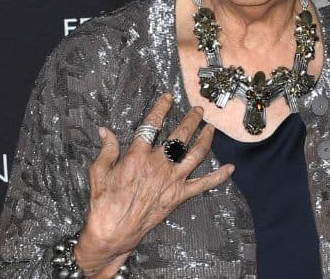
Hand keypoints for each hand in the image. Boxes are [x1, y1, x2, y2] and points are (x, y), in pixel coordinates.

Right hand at [75, 93, 234, 276]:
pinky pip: (203, 184)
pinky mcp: (179, 196)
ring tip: (211, 127)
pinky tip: (230, 168)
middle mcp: (159, 164)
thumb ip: (107, 149)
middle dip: (191, 119)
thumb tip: (104, 131)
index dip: (161, 108)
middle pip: (180, 136)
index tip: (168, 97)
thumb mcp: (99, 171)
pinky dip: (218, 176)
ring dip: (205, 139)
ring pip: (195, 154)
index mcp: (138, 155)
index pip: (152, 125)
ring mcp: (172, 180)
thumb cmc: (104, 202)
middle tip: (198, 109)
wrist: (114, 231)